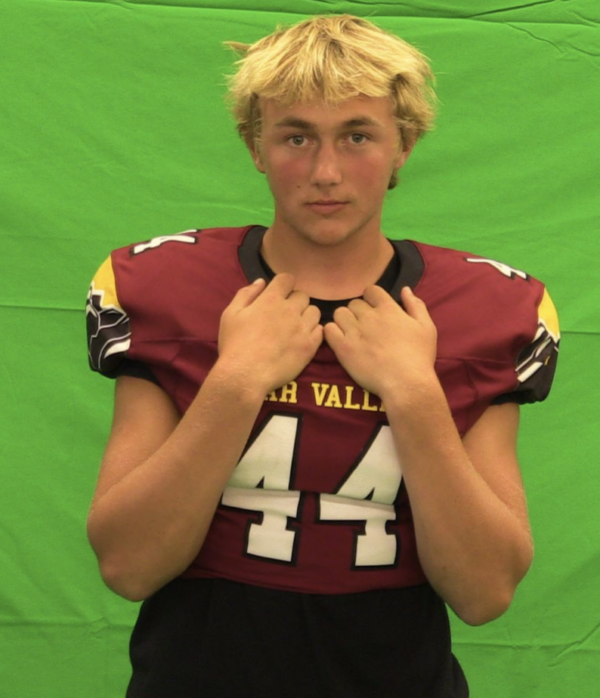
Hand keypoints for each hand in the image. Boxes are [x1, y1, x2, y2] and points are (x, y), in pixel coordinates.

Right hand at [218, 274, 322, 393]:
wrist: (244, 375)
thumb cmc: (234, 344)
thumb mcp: (230, 314)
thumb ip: (246, 294)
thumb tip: (261, 282)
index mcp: (270, 299)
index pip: (287, 279)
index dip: (284, 285)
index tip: (279, 294)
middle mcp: (290, 310)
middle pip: (302, 296)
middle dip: (294, 302)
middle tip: (284, 316)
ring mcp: (302, 328)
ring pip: (314, 312)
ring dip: (306, 316)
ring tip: (295, 328)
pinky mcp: (309, 346)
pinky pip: (320, 331)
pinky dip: (313, 332)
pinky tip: (301, 339)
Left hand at [323, 286, 436, 399]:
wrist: (406, 383)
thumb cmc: (419, 357)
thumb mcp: (427, 328)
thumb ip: (416, 305)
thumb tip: (405, 289)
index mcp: (388, 309)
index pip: (370, 290)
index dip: (371, 299)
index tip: (374, 311)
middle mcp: (369, 316)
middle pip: (354, 303)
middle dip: (358, 312)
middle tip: (364, 328)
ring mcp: (354, 331)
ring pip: (339, 314)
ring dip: (344, 321)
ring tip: (351, 334)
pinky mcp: (343, 347)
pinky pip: (328, 330)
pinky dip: (332, 332)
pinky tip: (340, 341)